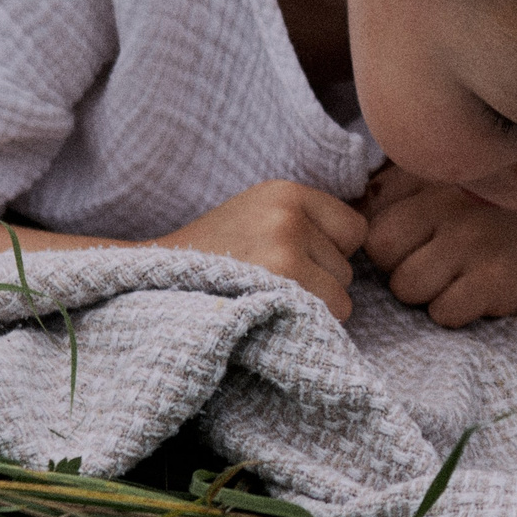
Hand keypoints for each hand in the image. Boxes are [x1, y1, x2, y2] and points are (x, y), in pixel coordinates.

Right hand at [154, 179, 368, 318]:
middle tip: (268, 284)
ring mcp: (284, 246)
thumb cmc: (212, 260)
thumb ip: (306, 222)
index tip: (294, 262)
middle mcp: (288, 214)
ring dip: (313, 306)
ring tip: (265, 299)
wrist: (149, 284)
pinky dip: (307, 324)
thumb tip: (367, 245)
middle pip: (347, 266)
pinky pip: (331, 314)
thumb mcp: (258, 216)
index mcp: (285, 192)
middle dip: (318, 282)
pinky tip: (270, 314)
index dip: (329, 254)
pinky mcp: (281, 282)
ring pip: (342, 295)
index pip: (354, 230)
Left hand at [361, 166, 516, 326]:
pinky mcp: (498, 278)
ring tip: (466, 284)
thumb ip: (412, 202)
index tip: (420, 253)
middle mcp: (453, 204)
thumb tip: (354, 224)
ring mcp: (476, 239)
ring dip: (431, 297)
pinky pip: (445, 311)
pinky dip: (460, 315)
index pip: (374, 224)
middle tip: (444, 272)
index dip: (391, 250)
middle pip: (384, 254)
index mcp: (441, 183)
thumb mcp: (466, 199)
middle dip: (404, 272)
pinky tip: (485, 299)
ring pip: (409, 287)